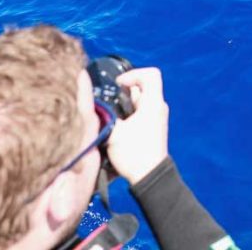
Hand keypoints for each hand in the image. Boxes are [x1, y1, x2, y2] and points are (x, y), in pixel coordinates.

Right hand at [106, 67, 169, 185]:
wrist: (149, 177)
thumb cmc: (134, 153)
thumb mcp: (114, 132)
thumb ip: (105, 115)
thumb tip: (94, 105)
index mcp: (153, 103)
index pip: (150, 74)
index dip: (133, 74)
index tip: (118, 85)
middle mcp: (157, 107)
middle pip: (141, 88)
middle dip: (123, 92)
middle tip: (108, 102)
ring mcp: (156, 117)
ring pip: (139, 101)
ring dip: (124, 105)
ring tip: (109, 115)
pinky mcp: (152, 127)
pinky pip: (140, 112)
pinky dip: (128, 114)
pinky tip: (115, 125)